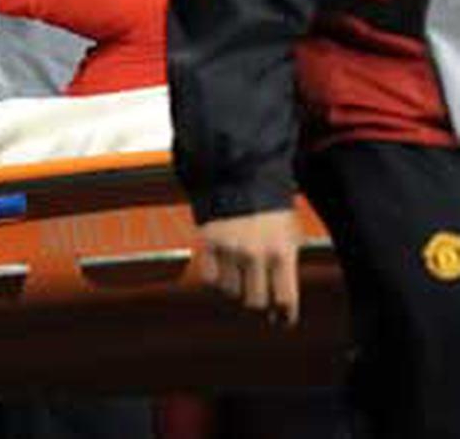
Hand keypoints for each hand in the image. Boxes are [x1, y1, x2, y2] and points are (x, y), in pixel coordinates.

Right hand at [199, 209, 302, 324]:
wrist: (240, 176)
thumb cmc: (269, 207)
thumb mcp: (289, 235)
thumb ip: (286, 267)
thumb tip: (280, 303)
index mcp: (282, 252)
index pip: (286, 299)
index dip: (285, 315)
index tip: (282, 321)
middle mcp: (256, 254)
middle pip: (255, 302)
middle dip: (259, 303)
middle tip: (259, 298)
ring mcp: (230, 249)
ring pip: (231, 291)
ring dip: (236, 288)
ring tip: (240, 273)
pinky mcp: (208, 244)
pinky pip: (210, 278)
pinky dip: (216, 278)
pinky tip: (224, 268)